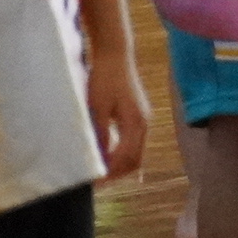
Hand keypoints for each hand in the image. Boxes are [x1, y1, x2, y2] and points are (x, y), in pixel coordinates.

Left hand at [88, 59, 150, 179]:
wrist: (115, 54)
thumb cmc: (104, 80)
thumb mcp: (98, 109)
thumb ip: (100, 136)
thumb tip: (98, 160)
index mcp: (136, 123)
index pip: (127, 159)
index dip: (111, 174)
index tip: (94, 182)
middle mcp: (144, 123)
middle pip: (135, 160)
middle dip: (117, 173)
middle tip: (96, 181)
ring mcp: (143, 118)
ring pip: (136, 152)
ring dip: (120, 164)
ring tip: (99, 170)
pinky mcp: (138, 113)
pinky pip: (134, 142)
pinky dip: (122, 152)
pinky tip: (106, 152)